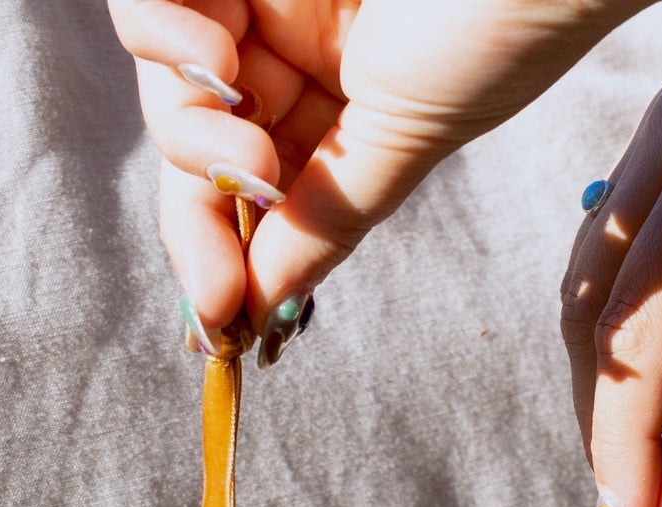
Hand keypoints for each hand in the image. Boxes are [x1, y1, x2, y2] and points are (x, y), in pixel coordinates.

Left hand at [107, 0, 639, 361]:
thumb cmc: (502, 24)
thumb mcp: (405, 143)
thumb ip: (324, 222)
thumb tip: (258, 310)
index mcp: (342, 117)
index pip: (251, 197)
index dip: (219, 259)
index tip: (213, 322)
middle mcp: (297, 57)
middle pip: (194, 144)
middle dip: (201, 196)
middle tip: (235, 205)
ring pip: (166, 76)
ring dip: (183, 123)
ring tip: (239, 129)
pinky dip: (158, 32)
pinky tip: (212, 50)